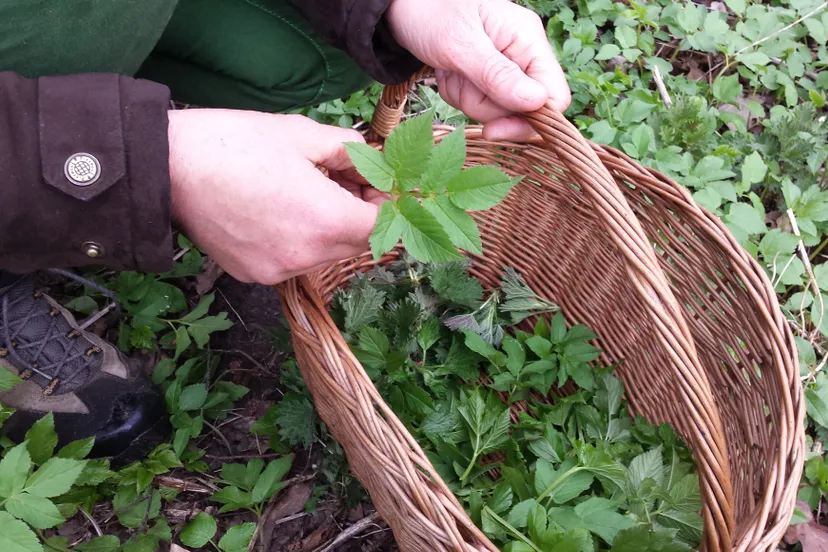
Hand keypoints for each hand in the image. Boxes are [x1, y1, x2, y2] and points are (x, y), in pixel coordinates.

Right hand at [167, 109, 384, 283]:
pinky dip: (297, 241)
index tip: (375, 185)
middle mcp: (305, 256)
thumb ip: (348, 150)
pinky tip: (277, 212)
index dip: (385, 205)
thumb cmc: (235, 143)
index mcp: (324, 220)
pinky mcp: (253, 275)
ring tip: (306, 195)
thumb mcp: (302, 134)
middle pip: (355, 245)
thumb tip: (371, 160)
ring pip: (324, 256)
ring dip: (328, 230)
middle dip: (358, 216)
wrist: (167, 167)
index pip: (379, 226)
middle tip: (345, 183)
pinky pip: (292, 261)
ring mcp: (277, 271)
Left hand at [386, 0, 569, 140]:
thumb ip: (497, 75)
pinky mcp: (486, 79)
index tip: (494, 129)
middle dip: (485, 105)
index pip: (554, 95)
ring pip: (495, 111)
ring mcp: (504, 68)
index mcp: (528, 40)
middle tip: (460, 78)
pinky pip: (477, 105)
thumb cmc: (430, 13)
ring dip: (466, 97)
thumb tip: (536, 102)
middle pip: (522, 110)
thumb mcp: (461, 44)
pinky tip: (447, 73)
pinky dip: (457, 94)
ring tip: (450, 70)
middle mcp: (522, 55)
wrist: (402, 9)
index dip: (530, 121)